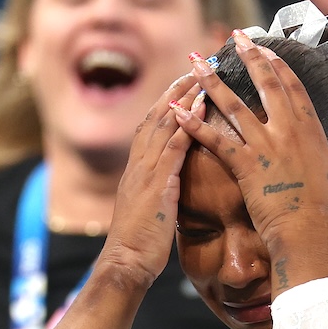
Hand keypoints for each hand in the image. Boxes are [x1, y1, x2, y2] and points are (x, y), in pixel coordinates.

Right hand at [97, 73, 205, 287]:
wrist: (125, 263)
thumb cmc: (140, 243)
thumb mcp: (150, 208)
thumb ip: (158, 189)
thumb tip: (170, 183)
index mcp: (137, 168)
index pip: (152, 125)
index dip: (167, 101)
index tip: (184, 82)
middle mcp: (138, 163)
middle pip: (157, 114)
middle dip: (176, 88)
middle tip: (196, 66)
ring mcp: (145, 171)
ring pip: (163, 124)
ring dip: (183, 96)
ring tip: (202, 75)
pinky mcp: (156, 184)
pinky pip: (172, 148)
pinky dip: (186, 124)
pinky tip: (201, 107)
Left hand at [173, 30, 327, 242]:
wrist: (311, 235)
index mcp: (313, 131)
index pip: (294, 87)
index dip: (279, 64)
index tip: (267, 47)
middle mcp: (288, 131)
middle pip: (266, 84)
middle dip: (249, 56)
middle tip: (235, 37)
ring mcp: (265, 147)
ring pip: (233, 106)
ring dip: (212, 82)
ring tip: (195, 62)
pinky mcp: (246, 166)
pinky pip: (215, 140)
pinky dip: (194, 125)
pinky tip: (176, 111)